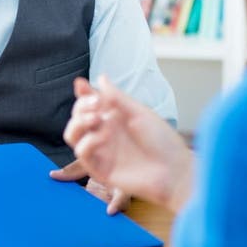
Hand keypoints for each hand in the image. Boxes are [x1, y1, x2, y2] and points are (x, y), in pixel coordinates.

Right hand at [64, 75, 193, 212]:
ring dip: (79, 122)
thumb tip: (100, 77)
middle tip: (97, 103)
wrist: (174, 170)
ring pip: (72, 135)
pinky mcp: (100, 169)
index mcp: (113, 119)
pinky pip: (82, 153)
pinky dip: (89, 141)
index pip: (88, 105)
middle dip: (81, 106)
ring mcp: (101, 151)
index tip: (82, 84)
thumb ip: (116, 97)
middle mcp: (104, 134)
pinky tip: (105, 136)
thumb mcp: (139, 112)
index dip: (82, 94)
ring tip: (97, 118)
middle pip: (77, 118)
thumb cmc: (162, 141)